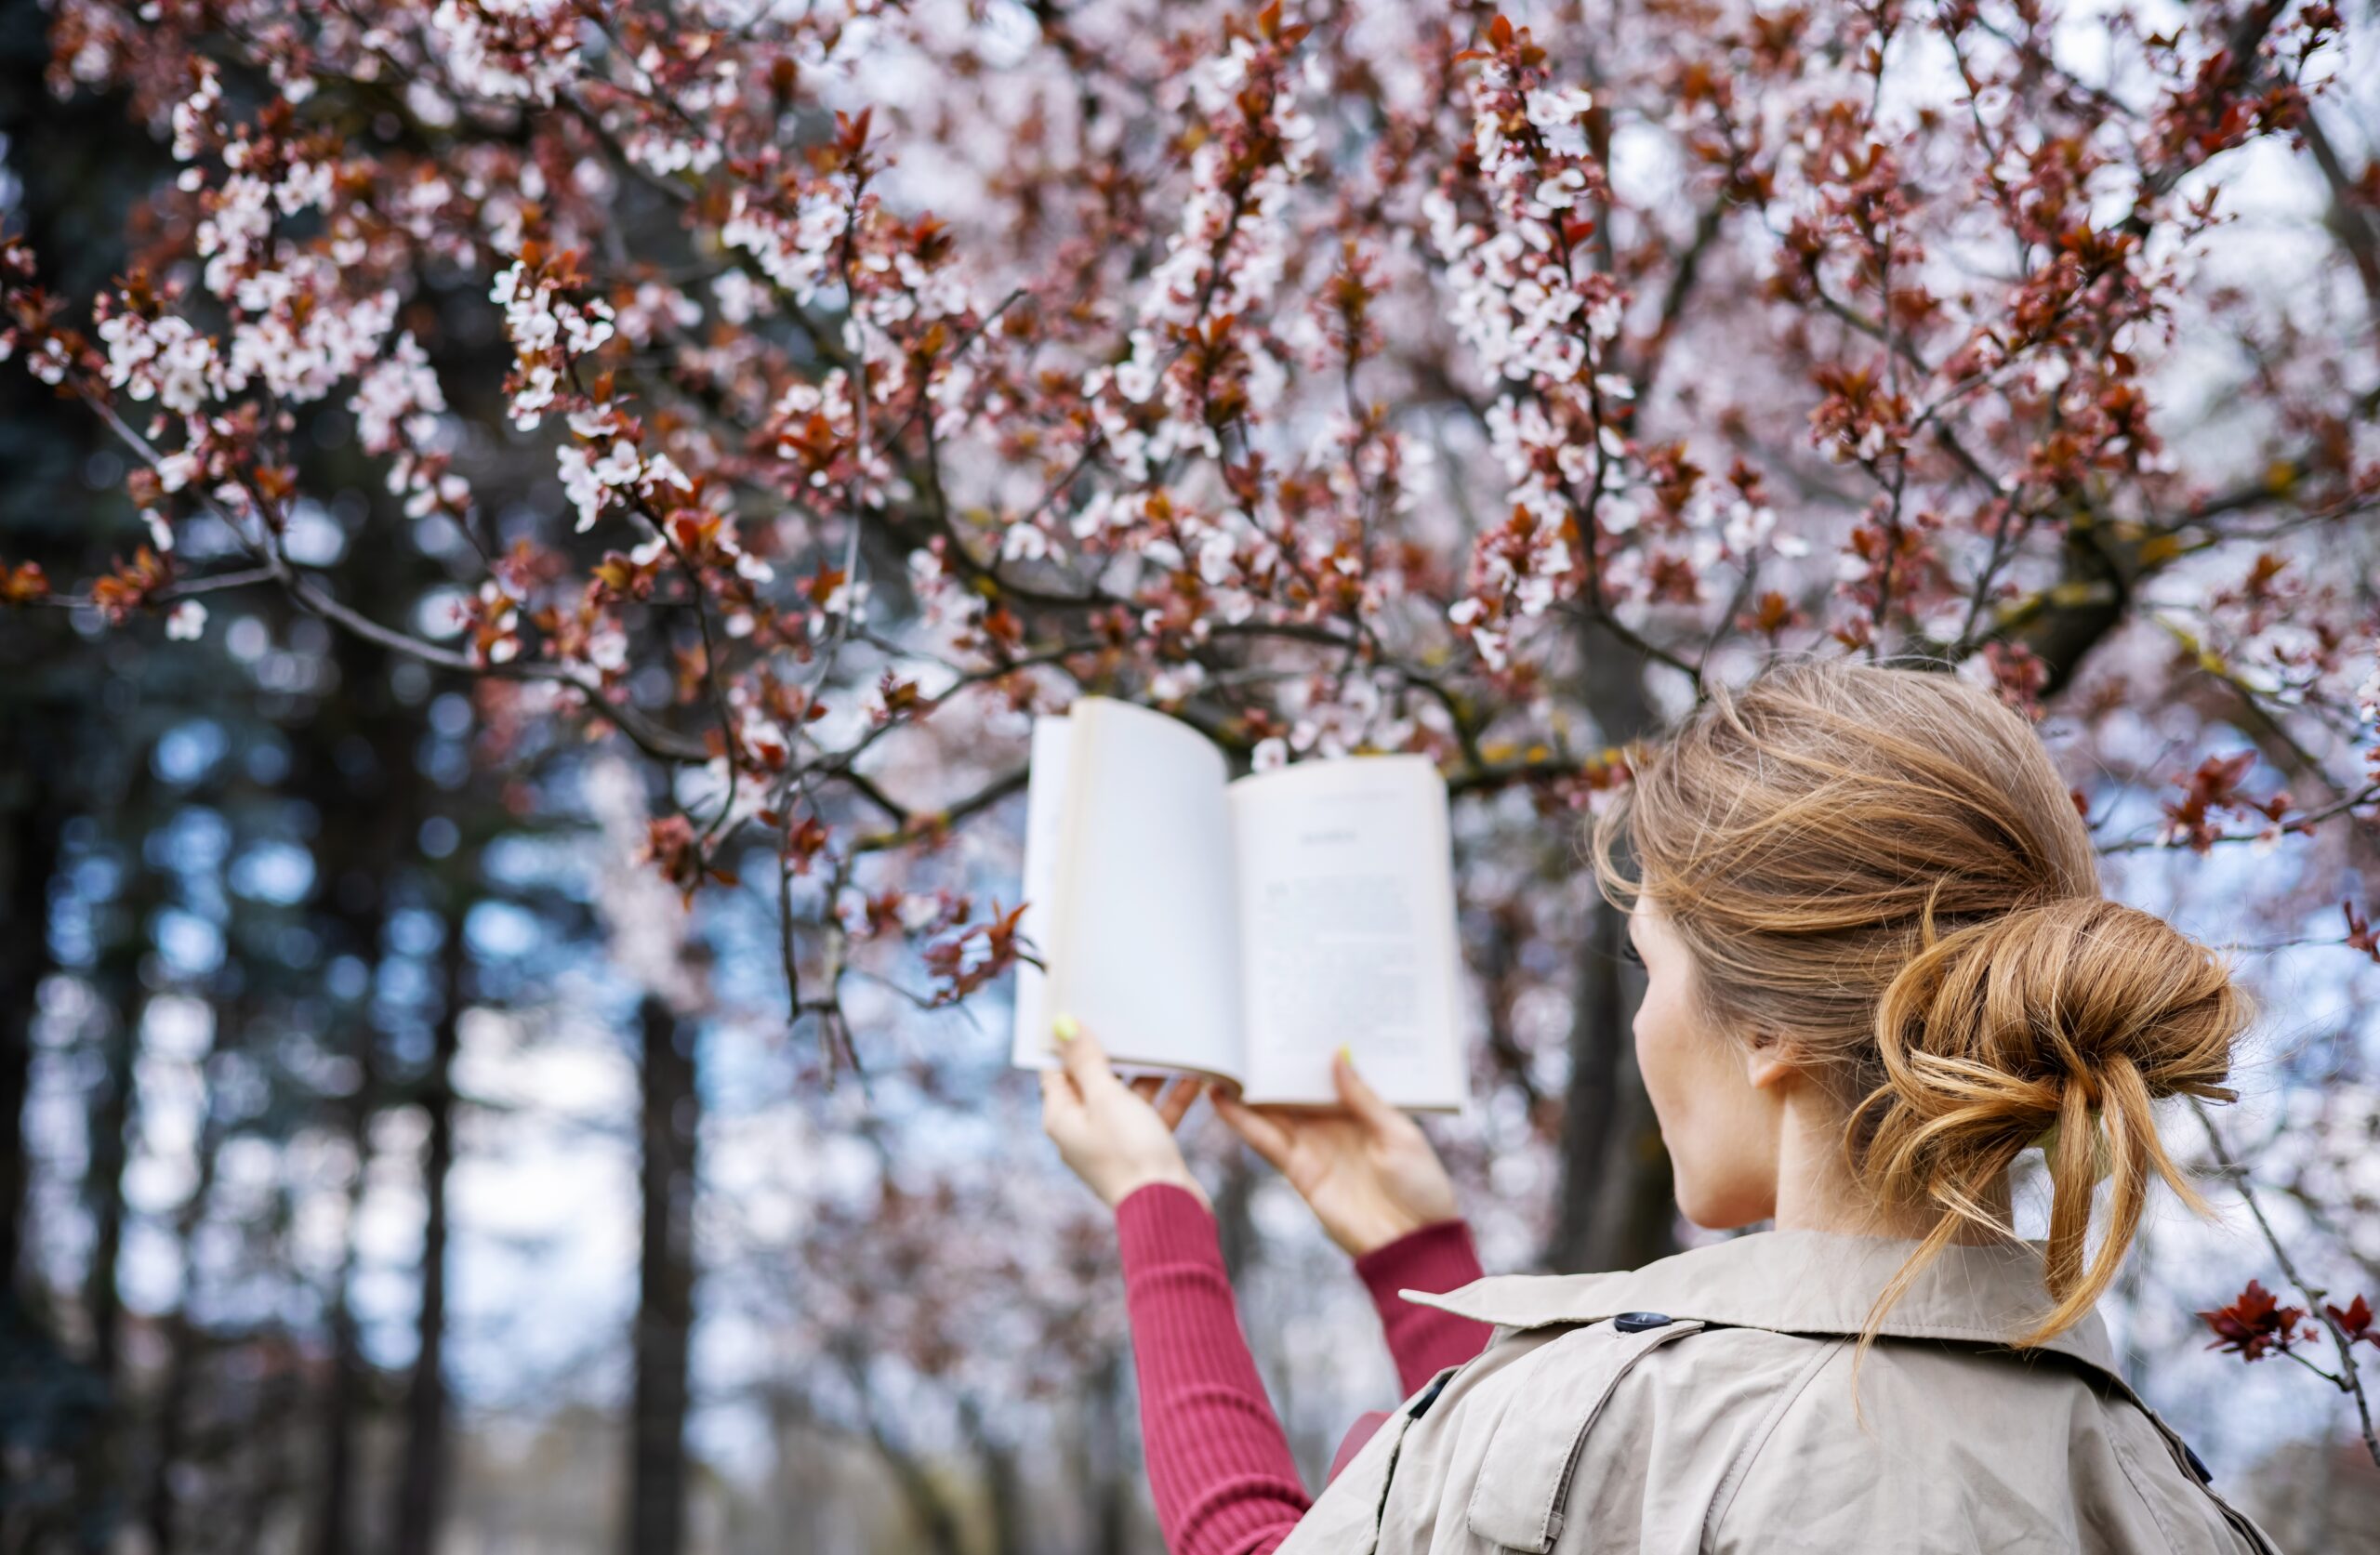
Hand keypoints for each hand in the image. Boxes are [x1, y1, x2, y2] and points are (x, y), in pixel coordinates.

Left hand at [1039, 1015, 1211, 1211]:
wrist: (1169, 1207)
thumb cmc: (1130, 1153)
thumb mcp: (1107, 1098)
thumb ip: (1086, 1061)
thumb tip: (1061, 1026)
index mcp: (1062, 1117)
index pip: (1056, 1069)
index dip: (1067, 1042)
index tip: (1083, 1012)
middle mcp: (1083, 1129)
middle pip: (1095, 1081)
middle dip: (1116, 1054)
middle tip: (1130, 1019)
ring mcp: (1113, 1140)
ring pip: (1128, 1096)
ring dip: (1148, 1074)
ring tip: (1168, 1044)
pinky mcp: (1141, 1149)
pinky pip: (1153, 1114)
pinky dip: (1170, 1097)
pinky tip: (1193, 1076)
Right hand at [1211, 1048, 1457, 1256]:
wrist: (1413, 1243)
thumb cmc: (1421, 1185)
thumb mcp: (1399, 1132)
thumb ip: (1363, 1097)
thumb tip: (1337, 1055)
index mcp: (1361, 1111)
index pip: (1326, 1075)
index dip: (1306, 1052)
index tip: (1286, 1021)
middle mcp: (1331, 1125)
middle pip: (1293, 1090)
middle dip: (1269, 1065)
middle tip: (1242, 1032)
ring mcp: (1312, 1147)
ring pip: (1272, 1111)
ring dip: (1247, 1089)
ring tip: (1222, 1060)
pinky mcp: (1298, 1170)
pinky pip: (1265, 1141)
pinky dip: (1242, 1121)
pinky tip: (1222, 1100)